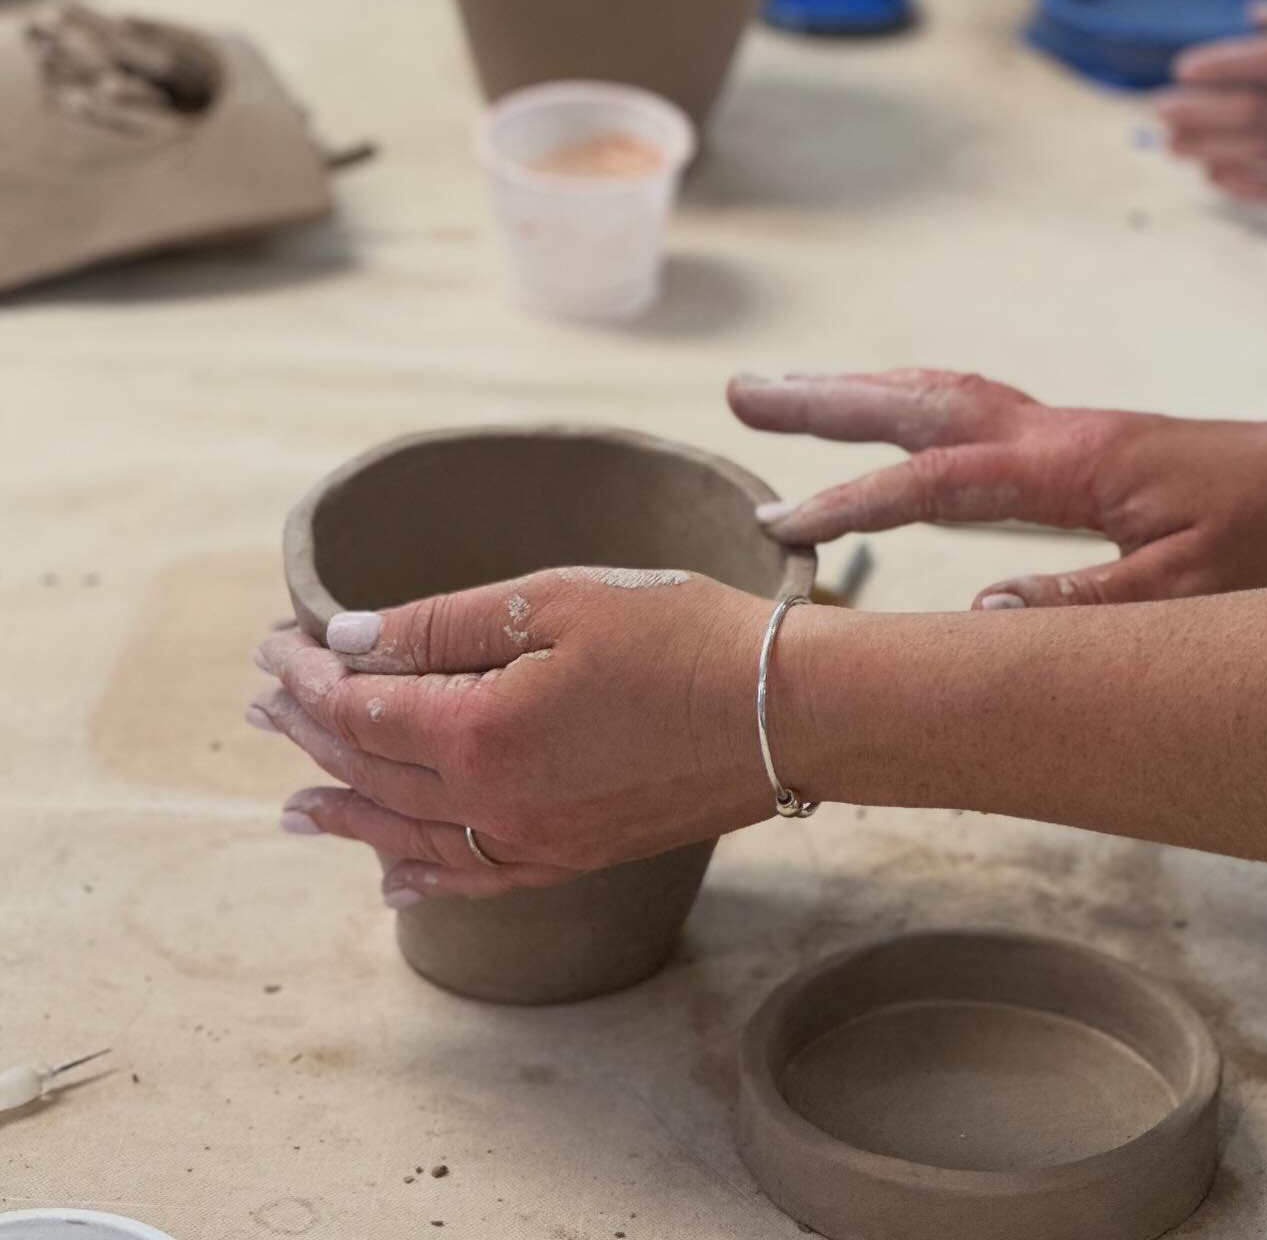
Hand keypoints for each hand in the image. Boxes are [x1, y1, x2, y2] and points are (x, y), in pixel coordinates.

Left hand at [248, 569, 777, 903]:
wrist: (791, 712)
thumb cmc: (683, 637)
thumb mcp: (556, 601)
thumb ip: (442, 624)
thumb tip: (348, 637)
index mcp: (481, 734)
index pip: (361, 710)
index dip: (309, 677)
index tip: (276, 645)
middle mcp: (495, 805)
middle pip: (374, 774)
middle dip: (311, 736)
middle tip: (262, 709)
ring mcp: (537, 841)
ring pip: (411, 836)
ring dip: (346, 815)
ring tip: (294, 808)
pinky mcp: (576, 854)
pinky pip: (475, 879)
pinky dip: (420, 876)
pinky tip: (392, 876)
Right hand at [729, 368, 1266, 607]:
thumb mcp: (1187, 592)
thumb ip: (1082, 602)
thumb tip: (978, 613)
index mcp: (1067, 466)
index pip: (934, 482)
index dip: (854, 503)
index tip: (782, 524)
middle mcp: (1049, 432)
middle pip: (915, 401)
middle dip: (822, 402)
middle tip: (742, 393)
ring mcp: (1055, 428)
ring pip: (936, 393)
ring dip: (856, 392)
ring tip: (785, 394)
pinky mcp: (1066, 439)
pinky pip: (965, 408)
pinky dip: (906, 404)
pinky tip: (885, 420)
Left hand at [1158, 0, 1266, 216]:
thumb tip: (1255, 15)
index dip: (1228, 63)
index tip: (1185, 67)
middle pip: (1261, 111)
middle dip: (1201, 111)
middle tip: (1160, 109)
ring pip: (1264, 153)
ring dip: (1208, 149)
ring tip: (1170, 143)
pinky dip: (1243, 183)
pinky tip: (1211, 175)